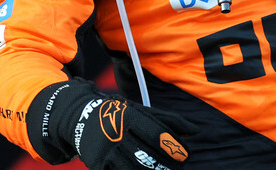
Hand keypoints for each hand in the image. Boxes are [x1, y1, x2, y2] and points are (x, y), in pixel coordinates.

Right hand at [33, 81, 196, 168]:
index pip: (156, 134)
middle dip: (166, 167)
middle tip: (178, 169)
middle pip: (147, 156)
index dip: (173, 147)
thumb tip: (194, 131)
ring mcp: (106, 151)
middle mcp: (117, 134)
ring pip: (135, 169)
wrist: (81, 118)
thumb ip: (168, 120)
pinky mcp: (98, 165)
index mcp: (129, 117)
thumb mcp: (141, 111)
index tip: (185, 156)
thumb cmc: (119, 114)